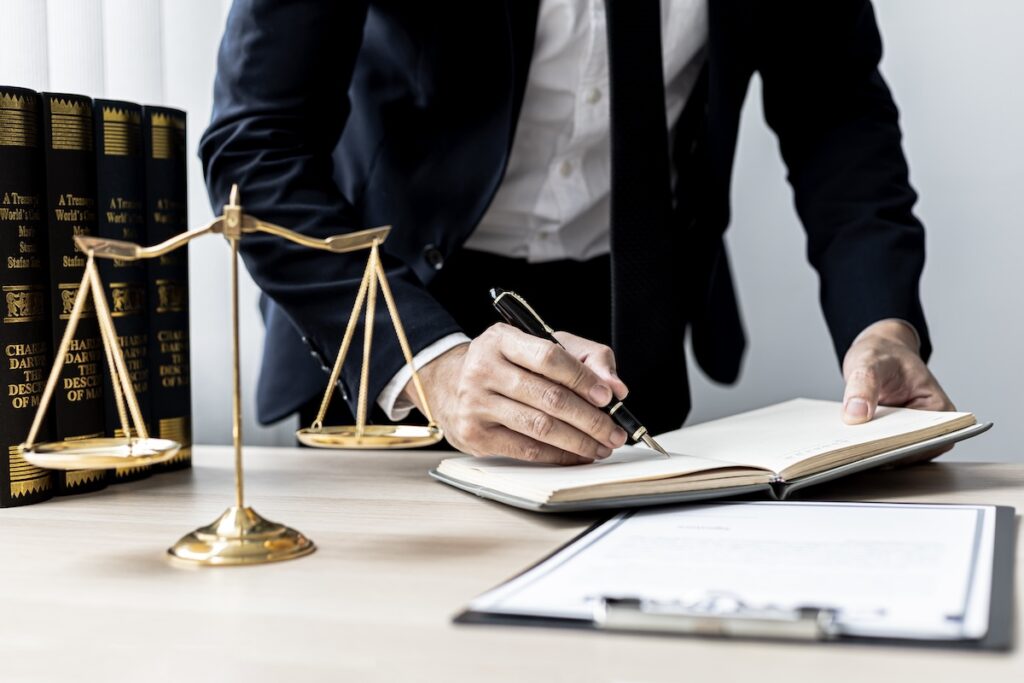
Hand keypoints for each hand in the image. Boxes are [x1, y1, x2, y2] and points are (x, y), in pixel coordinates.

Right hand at [402, 324, 629, 464]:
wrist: (449, 384)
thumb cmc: (506, 364)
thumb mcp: (542, 345)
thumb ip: (585, 357)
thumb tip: (615, 388)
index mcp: (501, 339)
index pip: (549, 357)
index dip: (582, 378)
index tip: (608, 396)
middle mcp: (483, 369)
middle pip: (548, 397)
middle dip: (590, 418)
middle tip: (615, 431)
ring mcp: (475, 404)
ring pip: (540, 427)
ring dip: (579, 441)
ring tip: (602, 445)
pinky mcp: (474, 435)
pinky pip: (526, 449)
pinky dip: (558, 455)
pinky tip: (577, 454)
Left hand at [841, 320, 954, 460]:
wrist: (879, 353)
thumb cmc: (884, 353)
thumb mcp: (871, 361)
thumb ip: (864, 384)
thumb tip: (856, 414)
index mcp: (940, 410)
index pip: (926, 441)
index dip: (902, 449)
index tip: (873, 449)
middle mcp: (931, 427)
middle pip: (909, 452)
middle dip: (881, 453)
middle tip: (851, 454)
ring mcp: (911, 434)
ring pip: (893, 455)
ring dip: (870, 454)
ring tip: (845, 451)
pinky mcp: (892, 436)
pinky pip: (879, 449)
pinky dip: (864, 447)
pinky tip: (845, 444)